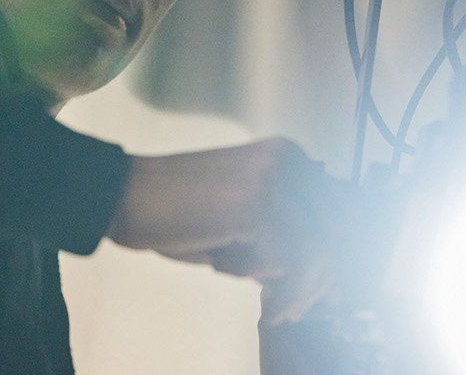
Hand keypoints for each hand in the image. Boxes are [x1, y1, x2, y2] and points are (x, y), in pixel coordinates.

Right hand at [107, 138, 337, 323]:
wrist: (126, 195)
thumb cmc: (178, 208)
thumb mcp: (242, 209)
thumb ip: (281, 226)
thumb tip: (319, 270)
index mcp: (289, 156)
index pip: (338, 211)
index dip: (337, 256)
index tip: (331, 289)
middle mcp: (287, 162)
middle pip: (331, 233)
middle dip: (319, 280)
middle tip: (296, 309)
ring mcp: (272, 181)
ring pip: (312, 251)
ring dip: (296, 291)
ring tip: (277, 311)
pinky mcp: (254, 206)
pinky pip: (282, 260)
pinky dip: (271, 286)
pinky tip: (254, 293)